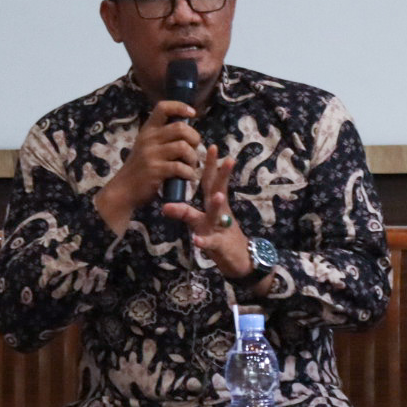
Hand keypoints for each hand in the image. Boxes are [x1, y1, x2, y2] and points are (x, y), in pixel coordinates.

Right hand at [95, 100, 201, 233]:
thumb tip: (188, 132)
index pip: (162, 107)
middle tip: (194, 150)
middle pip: (180, 127)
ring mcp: (151, 154)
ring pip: (183, 147)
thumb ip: (162, 138)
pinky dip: (188, 173)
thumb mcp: (146, 147)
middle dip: (194, 138)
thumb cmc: (140, 169)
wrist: (123, 190)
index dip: (180, 106)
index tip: (192, 113)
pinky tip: (187, 177)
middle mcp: (148, 139)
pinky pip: (180, 167)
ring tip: (191, 166)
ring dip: (193, 158)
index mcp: (147, 130)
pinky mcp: (155, 170)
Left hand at [161, 145, 254, 279]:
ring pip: (216, 214)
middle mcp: (218, 213)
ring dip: (215, 204)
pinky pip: (211, 243)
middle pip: (217, 189)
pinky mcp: (220, 246)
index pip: (211, 182)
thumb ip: (189, 212)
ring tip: (215, 195)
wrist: (240, 260)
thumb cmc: (220, 238)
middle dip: (218, 171)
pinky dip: (204, 241)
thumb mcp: (204, 223)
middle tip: (216, 153)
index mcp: (214, 206)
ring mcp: (220, 228)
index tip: (210, 146)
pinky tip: (197, 240)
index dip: (210, 165)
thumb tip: (166, 202)